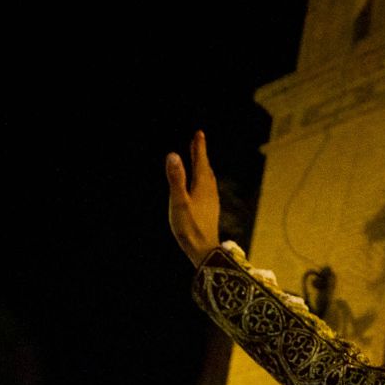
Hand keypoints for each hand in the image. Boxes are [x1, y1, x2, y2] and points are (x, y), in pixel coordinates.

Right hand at [167, 130, 220, 266]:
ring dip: (203, 166)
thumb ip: (176, 178)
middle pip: (205, 168)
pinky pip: (208, 189)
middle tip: (198, 140)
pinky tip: (202, 187)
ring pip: (208, 179)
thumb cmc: (189, 227)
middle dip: (201, 154)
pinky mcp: (210, 211)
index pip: (201, 162)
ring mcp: (211, 202)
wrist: (204, 250)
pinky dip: (204, 180)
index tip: (199, 133)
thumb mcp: (179, 201)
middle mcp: (209, 192)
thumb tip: (173, 155)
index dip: (199, 147)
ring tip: (199, 159)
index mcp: (202, 187)